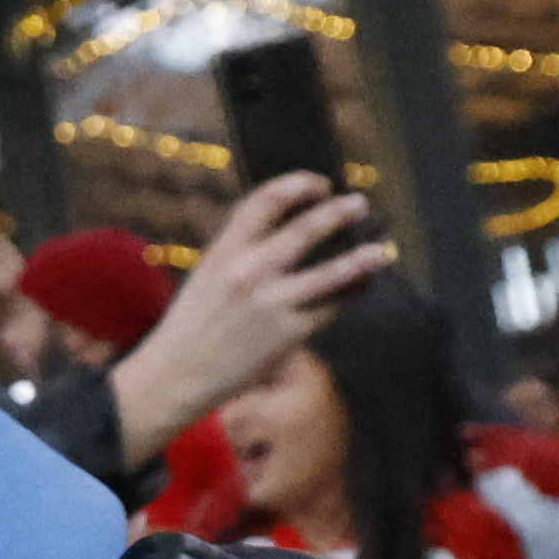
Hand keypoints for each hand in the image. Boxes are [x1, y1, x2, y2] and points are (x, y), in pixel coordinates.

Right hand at [100, 177, 385, 454]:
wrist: (177, 375)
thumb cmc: (195, 321)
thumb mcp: (210, 272)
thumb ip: (245, 247)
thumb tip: (296, 223)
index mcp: (225, 249)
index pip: (266, 199)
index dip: (299, 185)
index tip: (319, 184)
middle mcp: (249, 272)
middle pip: (305, 230)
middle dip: (338, 213)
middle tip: (359, 204)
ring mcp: (271, 304)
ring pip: (329, 273)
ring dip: (360, 259)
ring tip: (381, 251)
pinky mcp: (287, 334)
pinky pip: (331, 307)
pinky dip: (351, 293)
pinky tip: (363, 285)